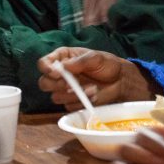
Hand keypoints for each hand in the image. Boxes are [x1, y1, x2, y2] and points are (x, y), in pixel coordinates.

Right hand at [37, 47, 155, 109]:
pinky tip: (94, 95)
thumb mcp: (95, 58)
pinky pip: (69, 106)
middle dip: (56, 85)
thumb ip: (80, 61)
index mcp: (62, 58)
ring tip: (92, 88)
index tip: (55, 72)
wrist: (120, 80)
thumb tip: (64, 66)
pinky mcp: (72, 102)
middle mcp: (60, 74)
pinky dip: (81, 102)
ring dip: (73, 95)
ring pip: (56, 97)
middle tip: (70, 84)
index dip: (46, 68)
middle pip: (44, 83)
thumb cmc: (107, 64)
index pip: (44, 63)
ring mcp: (65, 90)